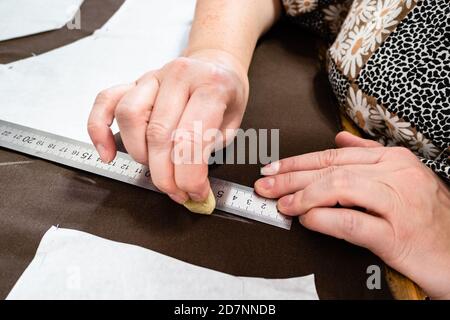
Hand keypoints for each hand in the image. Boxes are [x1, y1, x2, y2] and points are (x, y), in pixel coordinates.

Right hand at [88, 49, 248, 203]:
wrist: (216, 63)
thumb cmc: (224, 94)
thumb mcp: (233, 123)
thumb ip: (209, 153)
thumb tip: (191, 188)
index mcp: (210, 86)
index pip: (190, 138)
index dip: (189, 175)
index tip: (194, 193)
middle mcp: (178, 76)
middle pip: (159, 134)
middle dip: (165, 175)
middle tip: (176, 192)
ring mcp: (152, 77)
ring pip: (130, 117)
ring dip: (139, 154)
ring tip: (155, 169)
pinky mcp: (133, 82)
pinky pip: (105, 101)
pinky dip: (99, 129)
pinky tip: (107, 153)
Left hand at [255, 131, 449, 298]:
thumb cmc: (428, 217)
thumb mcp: (404, 177)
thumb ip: (370, 155)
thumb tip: (339, 137)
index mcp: (394, 160)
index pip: (335, 155)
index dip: (298, 162)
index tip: (273, 168)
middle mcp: (396, 176)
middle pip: (331, 170)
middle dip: (291, 177)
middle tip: (265, 184)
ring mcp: (399, 204)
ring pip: (339, 188)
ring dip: (303, 197)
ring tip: (282, 204)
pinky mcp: (398, 236)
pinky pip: (352, 222)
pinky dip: (324, 220)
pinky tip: (307, 220)